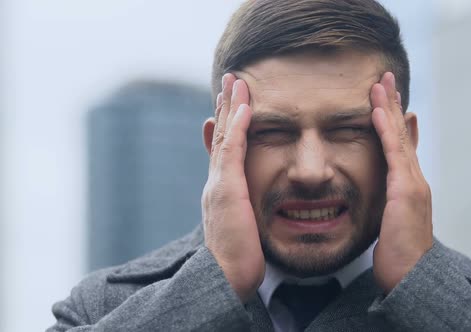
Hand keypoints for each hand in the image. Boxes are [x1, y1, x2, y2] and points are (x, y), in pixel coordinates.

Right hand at [201, 73, 264, 302]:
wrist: (225, 278)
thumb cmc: (239, 260)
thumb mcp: (244, 230)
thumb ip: (247, 213)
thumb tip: (253, 210)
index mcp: (223, 191)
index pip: (226, 151)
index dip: (229, 126)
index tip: (234, 106)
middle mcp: (217, 183)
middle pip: (222, 137)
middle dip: (226, 108)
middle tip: (231, 82)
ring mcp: (219, 184)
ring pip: (225, 137)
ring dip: (231, 107)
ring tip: (236, 82)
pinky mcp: (226, 189)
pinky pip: (233, 150)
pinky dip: (239, 126)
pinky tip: (246, 106)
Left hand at [371, 72, 432, 292]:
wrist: (413, 280)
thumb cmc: (400, 259)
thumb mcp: (392, 228)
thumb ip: (389, 210)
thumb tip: (385, 204)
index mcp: (409, 188)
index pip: (402, 148)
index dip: (396, 123)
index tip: (391, 103)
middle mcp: (414, 181)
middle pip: (403, 134)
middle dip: (394, 105)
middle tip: (386, 79)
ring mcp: (413, 184)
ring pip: (400, 137)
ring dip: (389, 107)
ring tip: (381, 82)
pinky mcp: (406, 191)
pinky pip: (393, 152)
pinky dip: (386, 129)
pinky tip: (377, 109)